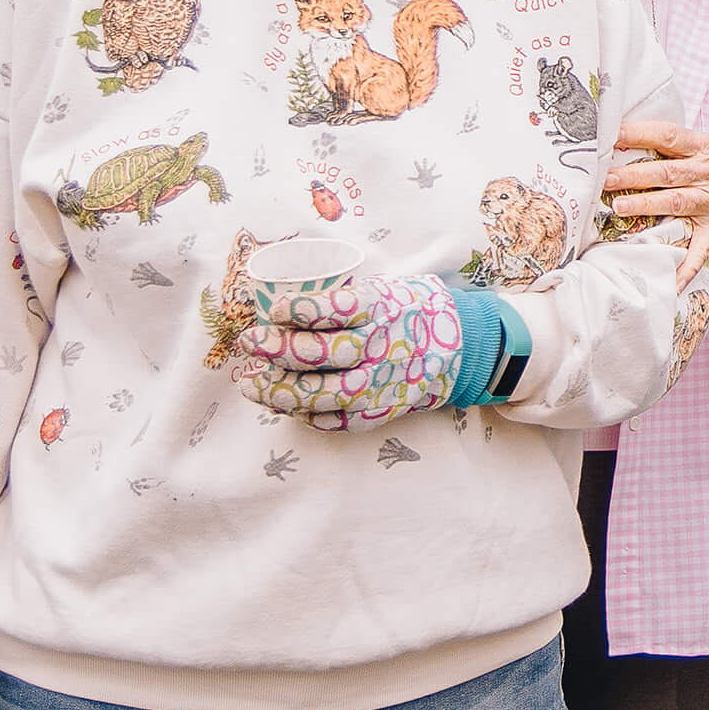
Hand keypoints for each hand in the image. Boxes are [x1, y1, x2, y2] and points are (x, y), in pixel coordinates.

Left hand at [235, 275, 464, 430]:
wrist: (458, 345)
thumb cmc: (407, 311)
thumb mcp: (381, 289)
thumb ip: (339, 301)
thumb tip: (280, 313)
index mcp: (380, 308)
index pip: (332, 309)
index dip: (297, 310)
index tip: (275, 310)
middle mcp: (381, 346)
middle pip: (320, 354)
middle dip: (276, 350)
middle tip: (249, 343)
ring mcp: (380, 383)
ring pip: (321, 394)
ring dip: (278, 390)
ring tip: (251, 384)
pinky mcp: (380, 410)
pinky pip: (334, 420)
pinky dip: (303, 414)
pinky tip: (283, 403)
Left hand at [605, 121, 708, 280]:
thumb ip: (677, 145)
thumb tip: (629, 139)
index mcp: (704, 148)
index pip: (668, 136)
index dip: (640, 134)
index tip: (612, 135)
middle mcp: (708, 174)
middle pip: (666, 172)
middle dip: (634, 174)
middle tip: (604, 177)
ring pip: (676, 203)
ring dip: (647, 205)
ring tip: (619, 208)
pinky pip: (700, 250)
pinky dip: (685, 268)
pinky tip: (668, 282)